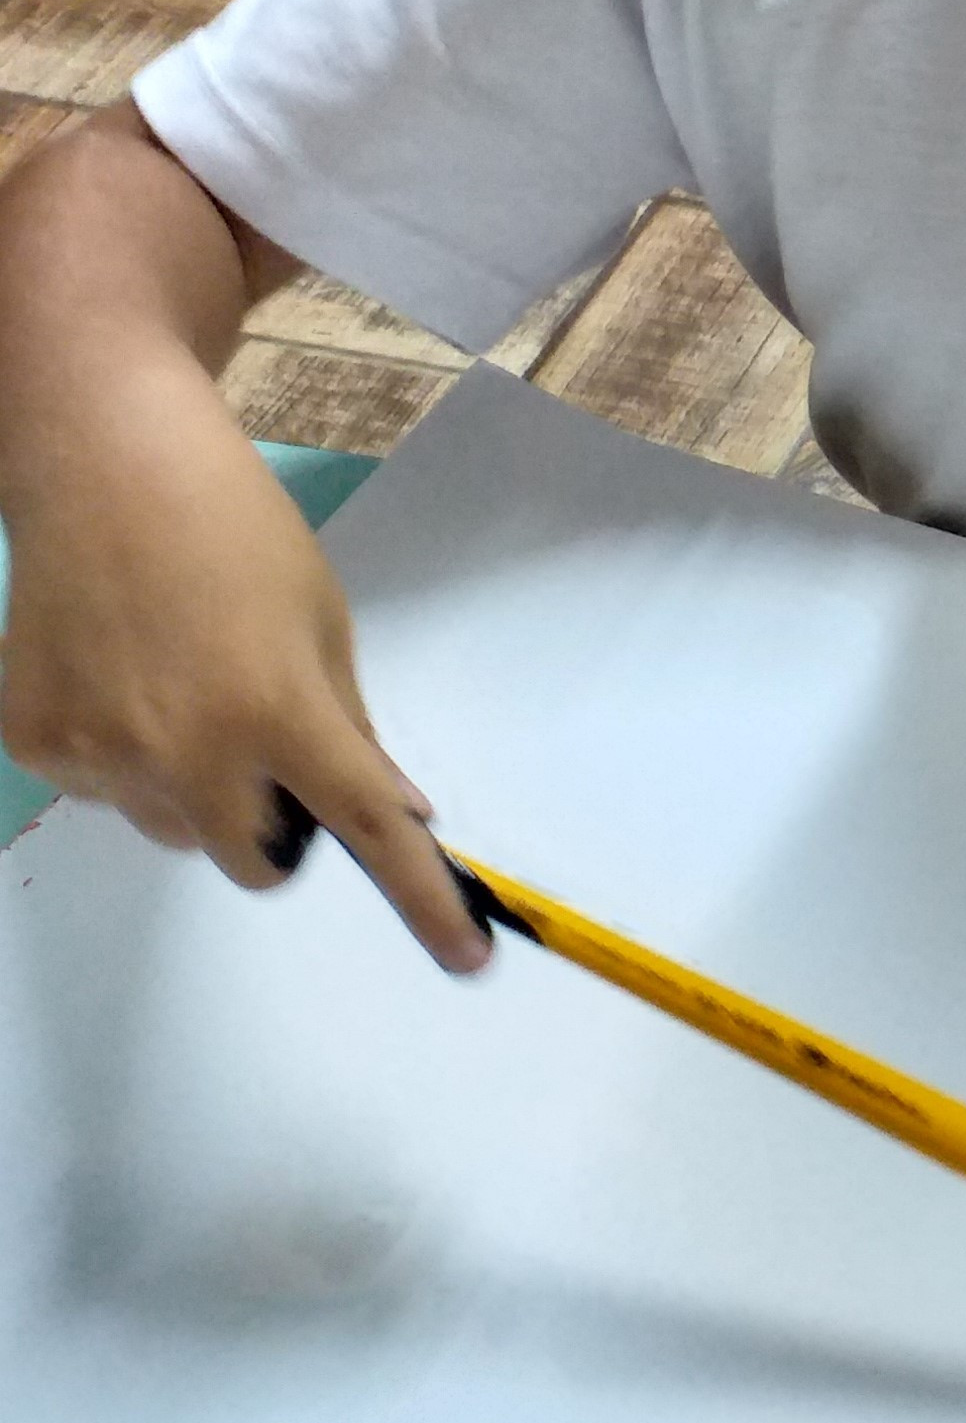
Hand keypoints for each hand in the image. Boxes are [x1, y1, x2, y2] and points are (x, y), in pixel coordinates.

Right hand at [0, 352, 489, 970]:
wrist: (104, 463)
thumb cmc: (235, 530)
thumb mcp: (321, 622)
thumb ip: (349, 729)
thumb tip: (392, 813)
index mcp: (277, 711)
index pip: (369, 829)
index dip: (423, 900)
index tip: (466, 958)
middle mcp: (184, 750)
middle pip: (256, 861)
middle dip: (279, 828)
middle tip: (273, 754)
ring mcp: (98, 753)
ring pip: (176, 830)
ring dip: (198, 791)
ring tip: (182, 685)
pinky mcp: (33, 742)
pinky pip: (103, 793)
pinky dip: (124, 757)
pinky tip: (122, 675)